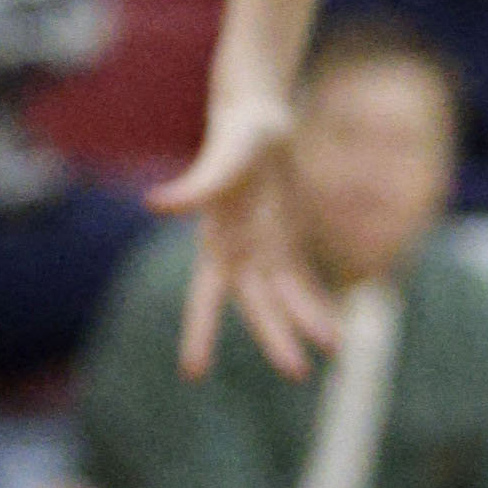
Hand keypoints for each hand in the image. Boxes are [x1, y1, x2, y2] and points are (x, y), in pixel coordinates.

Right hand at [156, 81, 331, 375]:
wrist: (255, 113)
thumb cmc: (234, 134)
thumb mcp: (220, 158)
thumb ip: (193, 187)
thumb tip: (153, 204)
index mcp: (215, 241)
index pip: (203, 298)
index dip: (198, 333)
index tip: (192, 374)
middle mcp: (237, 251)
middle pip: (256, 305)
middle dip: (274, 338)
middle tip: (296, 372)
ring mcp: (262, 246)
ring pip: (285, 296)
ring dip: (304, 321)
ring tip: (335, 348)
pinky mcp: (284, 236)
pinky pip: (301, 277)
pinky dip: (313, 300)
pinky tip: (331, 324)